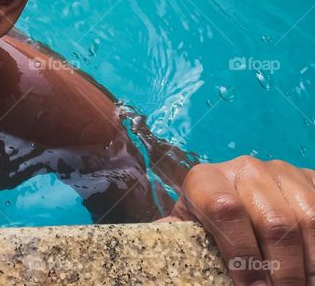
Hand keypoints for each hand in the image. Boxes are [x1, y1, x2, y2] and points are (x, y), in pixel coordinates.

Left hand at [167, 156, 314, 285]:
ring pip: (307, 221)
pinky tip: (313, 273)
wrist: (244, 192)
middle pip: (274, 222)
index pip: (225, 210)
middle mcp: (245, 169)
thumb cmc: (211, 219)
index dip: (241, 254)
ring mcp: (282, 172)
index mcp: (207, 179)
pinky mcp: (310, 179)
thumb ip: (175, 236)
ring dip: (308, 266)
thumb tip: (145, 253)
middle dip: (281, 270)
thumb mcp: (191, 224)